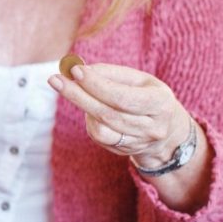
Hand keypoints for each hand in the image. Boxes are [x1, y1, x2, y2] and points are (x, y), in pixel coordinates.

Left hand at [48, 62, 191, 167]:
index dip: (97, 85)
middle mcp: (153, 128)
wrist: (167, 130)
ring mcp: (140, 143)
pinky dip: (89, 120)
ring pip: (101, 129)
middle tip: (55, 80)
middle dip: (78, 95)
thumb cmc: (146, 95)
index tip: (74, 70)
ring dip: (82, 106)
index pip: (123, 97)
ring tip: (76, 90)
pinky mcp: (125, 151)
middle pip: (108, 114)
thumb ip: (109, 74)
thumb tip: (78, 69)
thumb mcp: (138, 79)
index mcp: (161, 104)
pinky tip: (90, 109)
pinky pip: (98, 137)